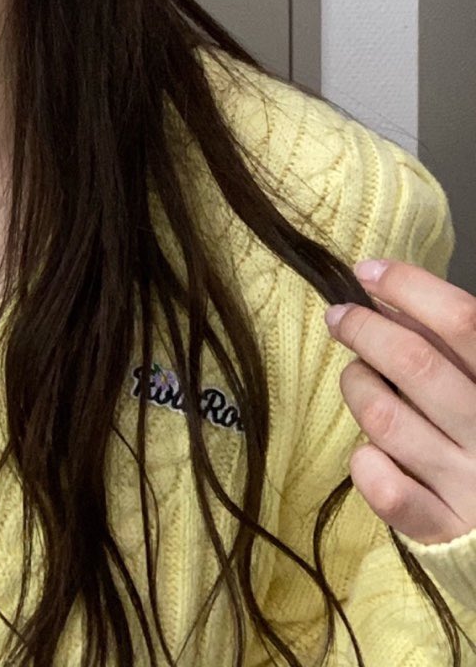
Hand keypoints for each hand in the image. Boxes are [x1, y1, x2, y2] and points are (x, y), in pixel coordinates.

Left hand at [324, 258, 475, 545]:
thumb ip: (450, 342)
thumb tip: (388, 296)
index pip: (463, 321)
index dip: (409, 287)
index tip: (367, 272)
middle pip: (415, 363)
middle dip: (364, 329)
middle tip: (338, 317)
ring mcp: (470, 485)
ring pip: (385, 417)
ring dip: (357, 386)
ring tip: (357, 378)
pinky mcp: (443, 528)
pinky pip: (386, 489)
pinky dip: (365, 462)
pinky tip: (368, 452)